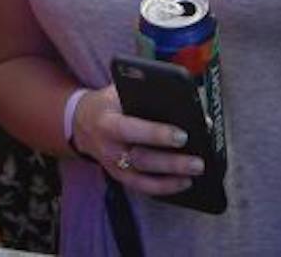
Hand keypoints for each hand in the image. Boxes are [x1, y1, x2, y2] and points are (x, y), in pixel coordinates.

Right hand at [74, 85, 203, 197]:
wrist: (82, 121)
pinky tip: (184, 182)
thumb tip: (188, 104)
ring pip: (143, 179)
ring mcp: (113, 166)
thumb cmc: (109, 103)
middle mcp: (108, 148)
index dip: (156, 134)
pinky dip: (164, 187)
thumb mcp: (119, 91)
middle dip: (171, 162)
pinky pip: (143, 188)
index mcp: (107, 122)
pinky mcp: (119, 177)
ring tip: (195, 172)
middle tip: (198, 161)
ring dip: (171, 178)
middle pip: (142, 159)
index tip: (183, 135)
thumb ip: (147, 95)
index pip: (131, 130)